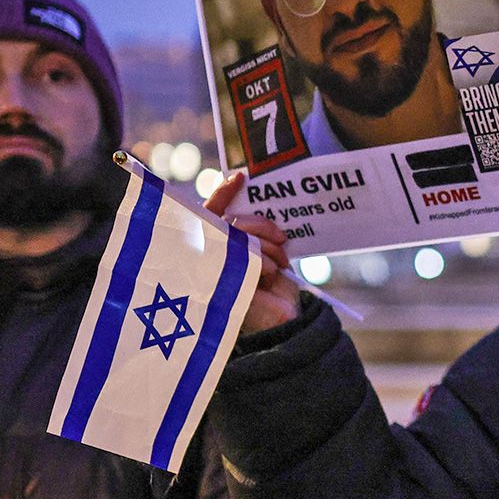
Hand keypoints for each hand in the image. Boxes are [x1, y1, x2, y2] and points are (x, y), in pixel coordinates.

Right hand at [204, 172, 299, 332]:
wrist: (287, 320)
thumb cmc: (275, 289)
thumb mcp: (266, 251)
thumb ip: (253, 231)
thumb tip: (253, 199)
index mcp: (220, 248)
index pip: (212, 213)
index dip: (222, 193)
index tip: (239, 177)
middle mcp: (211, 257)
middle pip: (227, 221)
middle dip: (259, 225)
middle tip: (280, 236)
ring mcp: (213, 271)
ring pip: (237, 235)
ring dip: (265, 245)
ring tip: (279, 264)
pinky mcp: (221, 284)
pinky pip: (244, 256)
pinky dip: (264, 262)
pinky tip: (271, 274)